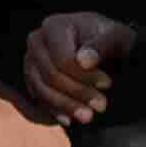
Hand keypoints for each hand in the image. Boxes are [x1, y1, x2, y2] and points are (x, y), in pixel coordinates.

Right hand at [22, 9, 140, 124]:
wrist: (100, 44)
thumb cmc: (108, 38)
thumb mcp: (115, 36)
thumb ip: (102, 45)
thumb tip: (85, 61)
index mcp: (54, 26)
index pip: (63, 59)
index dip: (84, 76)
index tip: (108, 84)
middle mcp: (36, 42)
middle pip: (52, 76)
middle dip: (77, 94)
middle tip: (101, 106)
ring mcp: (31, 61)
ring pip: (43, 90)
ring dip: (66, 106)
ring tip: (88, 117)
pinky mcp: (32, 78)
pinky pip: (39, 98)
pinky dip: (55, 110)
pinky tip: (70, 120)